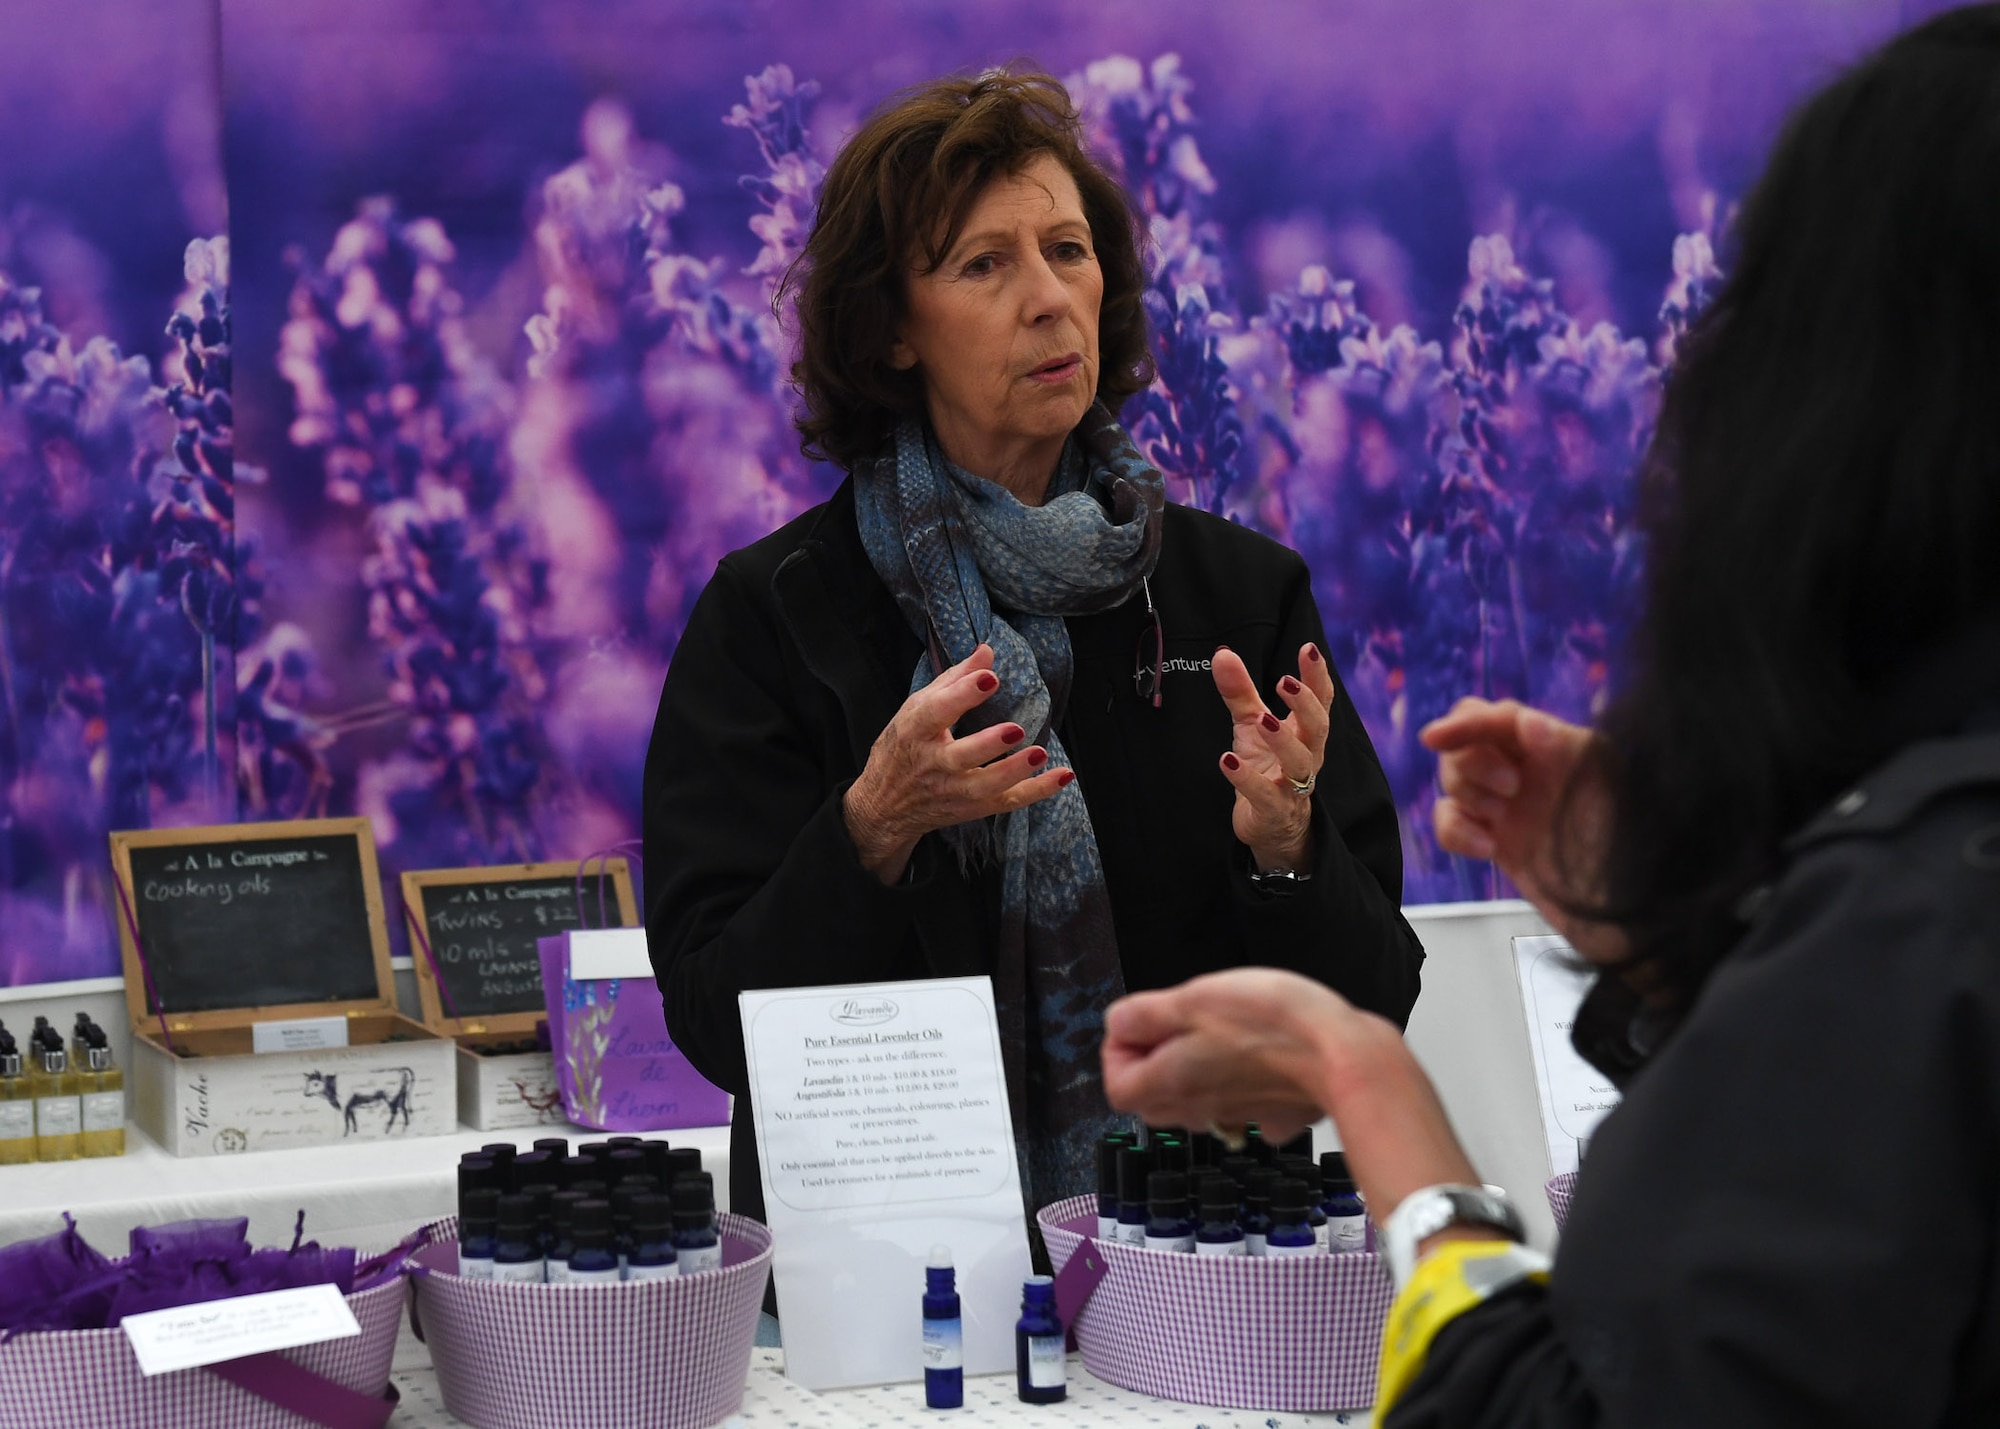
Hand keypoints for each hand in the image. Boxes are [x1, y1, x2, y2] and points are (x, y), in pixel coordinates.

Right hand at [843, 643, 1071, 883]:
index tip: (989, 677)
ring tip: (1040, 753)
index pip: (935, 712)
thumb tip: (987, 651)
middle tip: (1015, 728)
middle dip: (988, 744)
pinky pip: (1007, 802)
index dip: (961, 695)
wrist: (883, 806)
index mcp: (914, 731)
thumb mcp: (916, 710)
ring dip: (1013, 772)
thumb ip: (955, 680)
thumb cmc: (903, 747)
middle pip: (959, 757)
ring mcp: (952, 790)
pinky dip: (1036, 791)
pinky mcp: (972, 808)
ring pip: (983, 787)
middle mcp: (932, 764)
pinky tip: (1062, 776)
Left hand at [1101, 968, 1344, 1141]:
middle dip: (1153, 1062)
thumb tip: (1117, 1024)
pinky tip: (1263, 1055)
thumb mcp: (1195, 998)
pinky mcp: (1275, 1113)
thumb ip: (1146, 1014)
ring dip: (1198, 1070)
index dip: (1120, 1050)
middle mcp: (1199, 1108)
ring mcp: (1238, 1115)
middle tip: (1176, 1024)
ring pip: (1196, 1102)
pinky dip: (1246, 1083)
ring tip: (1221, 1032)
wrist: (1346, 1059)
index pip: (1116, 1086)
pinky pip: (1246, 1103)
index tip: (1140, 1023)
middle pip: (1153, 1099)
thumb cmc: (1274, 1024)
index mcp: (1171, 1080)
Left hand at [1211, 643, 1334, 870]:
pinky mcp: (1273, 811)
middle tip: (1286, 682)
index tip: (1308, 648)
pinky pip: (1264, 796)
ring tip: (1262, 720)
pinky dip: (1246, 779)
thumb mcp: (1251, 725)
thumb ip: (1239, 691)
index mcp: (1305, 732)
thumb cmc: (1266, 766)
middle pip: (1318, 729)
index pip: (1320, 701)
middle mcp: (1307, 757)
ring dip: (1283, 740)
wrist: (1271, 825)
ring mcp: (1293, 786)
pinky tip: (1226, 761)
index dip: (1317, 676)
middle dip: (1306, 704)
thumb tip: (1222, 653)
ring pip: (1299, 763)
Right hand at [1419, 699, 1622, 958]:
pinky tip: (1487, 848)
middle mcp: (1526, 770)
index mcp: (1554, 746)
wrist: (1625, 913)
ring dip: (1467, 798)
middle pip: (1464, 745)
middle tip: (1510, 791)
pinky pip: (1449, 823)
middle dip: (1472, 765)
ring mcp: (1507, 806)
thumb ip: (1564, 745)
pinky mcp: (1493, 840)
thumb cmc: (1628, 846)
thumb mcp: (1605, 782)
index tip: (1436, 738)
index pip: (1495, 717)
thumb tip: (1524, 720)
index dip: (1464, 724)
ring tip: (1499, 819)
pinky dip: (1457, 833)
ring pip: (1451, 782)